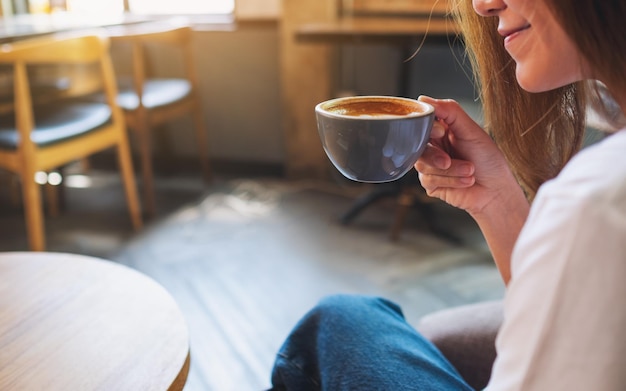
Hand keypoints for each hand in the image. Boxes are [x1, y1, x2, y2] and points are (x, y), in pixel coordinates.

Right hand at [415, 96, 523, 216]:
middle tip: (449, 159)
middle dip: (436, 155)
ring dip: (450, 170)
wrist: (496, 190)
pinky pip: (428, 180)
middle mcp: (434, 146)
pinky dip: (451, 181)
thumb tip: (423, 100)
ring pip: (422, 165)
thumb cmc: (489, 160)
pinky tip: (466, 181)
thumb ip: (449, 111)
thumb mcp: (471, 131)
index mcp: (442, 130)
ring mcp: (430, 166)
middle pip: (416, 145)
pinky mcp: (431, 184)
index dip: (427, 128)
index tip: (442, 132)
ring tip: (470, 170)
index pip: (421, 122)